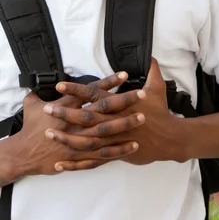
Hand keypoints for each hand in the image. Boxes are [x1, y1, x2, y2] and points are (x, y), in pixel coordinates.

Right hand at [14, 72, 141, 175]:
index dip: (107, 83)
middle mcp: (75, 122)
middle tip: (141, 94)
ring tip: (142, 117)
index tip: (123, 75)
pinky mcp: (81, 155)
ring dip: (125, 124)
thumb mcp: (31, 104)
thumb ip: (39, 92)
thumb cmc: (29, 128)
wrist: (24, 153)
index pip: (89, 91)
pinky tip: (133, 145)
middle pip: (102, 109)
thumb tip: (40, 81)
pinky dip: (118, 149)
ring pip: (107, 131)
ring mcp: (79, 139)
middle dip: (123, 101)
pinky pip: (103, 153)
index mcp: (65, 106)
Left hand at [44, 60, 186, 168]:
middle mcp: (113, 122)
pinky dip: (75, 163)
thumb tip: (149, 55)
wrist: (171, 138)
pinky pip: (91, 160)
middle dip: (65, 113)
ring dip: (66, 137)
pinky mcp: (114, 154)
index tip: (59, 86)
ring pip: (85, 140)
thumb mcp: (158, 87)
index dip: (76, 90)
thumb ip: (151, 69)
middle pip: (85, 117)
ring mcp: (113, 140)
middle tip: (47, 109)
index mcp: (119, 105)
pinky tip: (59, 165)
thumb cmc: (161, 111)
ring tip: (48, 133)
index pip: (94, 94)